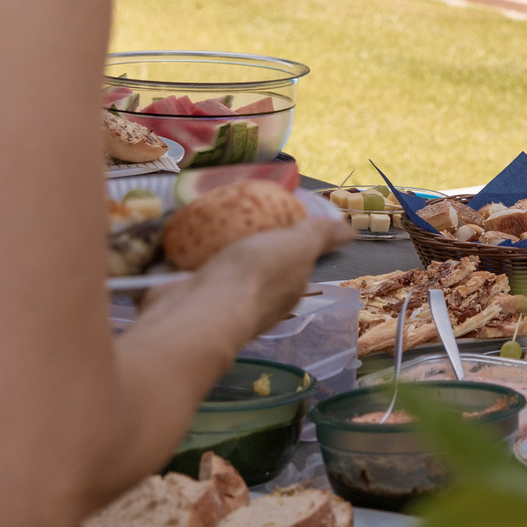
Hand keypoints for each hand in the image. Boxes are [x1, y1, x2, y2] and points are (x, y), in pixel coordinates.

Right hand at [140, 216, 348, 342]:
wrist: (199, 310)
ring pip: (219, 272)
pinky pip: (186, 275)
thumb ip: (319, 237)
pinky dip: (182, 261)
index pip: (291, 262)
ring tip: (203, 223)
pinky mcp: (185, 300)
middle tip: (234, 216)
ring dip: (212, 253)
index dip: (285, 241)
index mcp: (286, 290)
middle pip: (254, 268)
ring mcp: (218, 303)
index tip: (271, 217)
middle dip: (248, 247)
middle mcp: (255, 302)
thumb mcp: (297, 246)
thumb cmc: (256, 274)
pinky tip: (176, 241)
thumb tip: (350, 231)